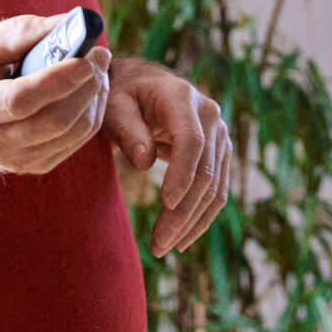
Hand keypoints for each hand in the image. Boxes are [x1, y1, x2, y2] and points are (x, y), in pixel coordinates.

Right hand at [0, 13, 110, 176]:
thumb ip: (19, 33)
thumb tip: (70, 22)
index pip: (19, 101)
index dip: (57, 80)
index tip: (85, 57)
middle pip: (55, 120)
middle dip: (87, 85)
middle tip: (100, 53)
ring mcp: (17, 161)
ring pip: (73, 132)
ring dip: (95, 97)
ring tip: (96, 67)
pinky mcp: (36, 165)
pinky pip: (77, 141)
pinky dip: (92, 112)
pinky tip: (87, 89)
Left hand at [104, 57, 232, 256]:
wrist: (139, 85)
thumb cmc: (120, 95)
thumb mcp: (112, 106)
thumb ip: (127, 130)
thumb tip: (144, 161)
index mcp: (182, 98)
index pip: (192, 140)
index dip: (183, 173)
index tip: (167, 203)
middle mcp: (210, 115)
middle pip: (205, 171)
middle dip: (183, 212)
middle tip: (158, 245)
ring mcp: (219, 135)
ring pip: (215, 186)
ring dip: (192, 221)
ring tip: (164, 247)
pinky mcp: (219, 153)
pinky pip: (216, 190)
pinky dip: (201, 216)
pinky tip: (182, 239)